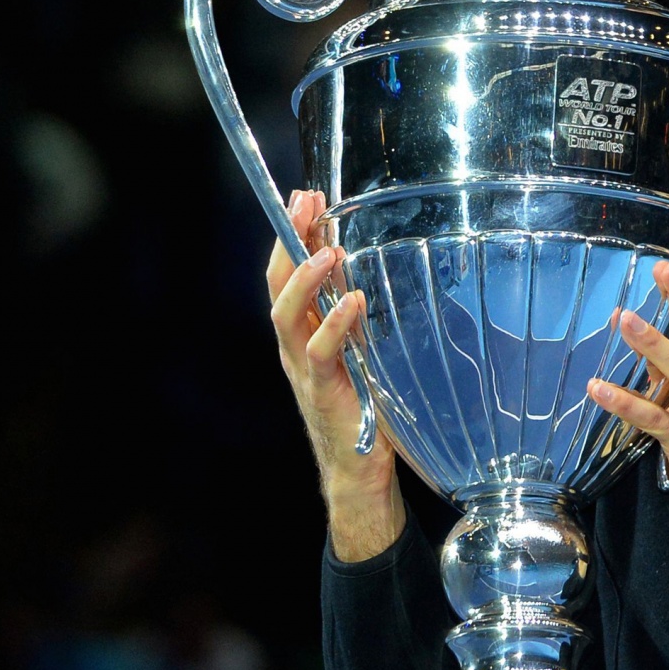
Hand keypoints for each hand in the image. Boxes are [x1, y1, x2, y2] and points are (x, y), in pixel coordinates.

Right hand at [266, 189, 403, 561]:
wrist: (361, 473)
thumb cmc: (369, 410)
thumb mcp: (367, 353)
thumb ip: (368, 320)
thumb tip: (392, 273)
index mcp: (303, 333)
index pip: (288, 274)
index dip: (293, 235)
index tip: (307, 196)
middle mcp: (294, 347)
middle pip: (276, 285)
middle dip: (289, 241)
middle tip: (305, 203)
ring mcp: (304, 371)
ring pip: (286, 316)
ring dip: (304, 280)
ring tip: (324, 251)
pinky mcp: (324, 394)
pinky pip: (321, 354)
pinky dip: (336, 325)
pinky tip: (354, 301)